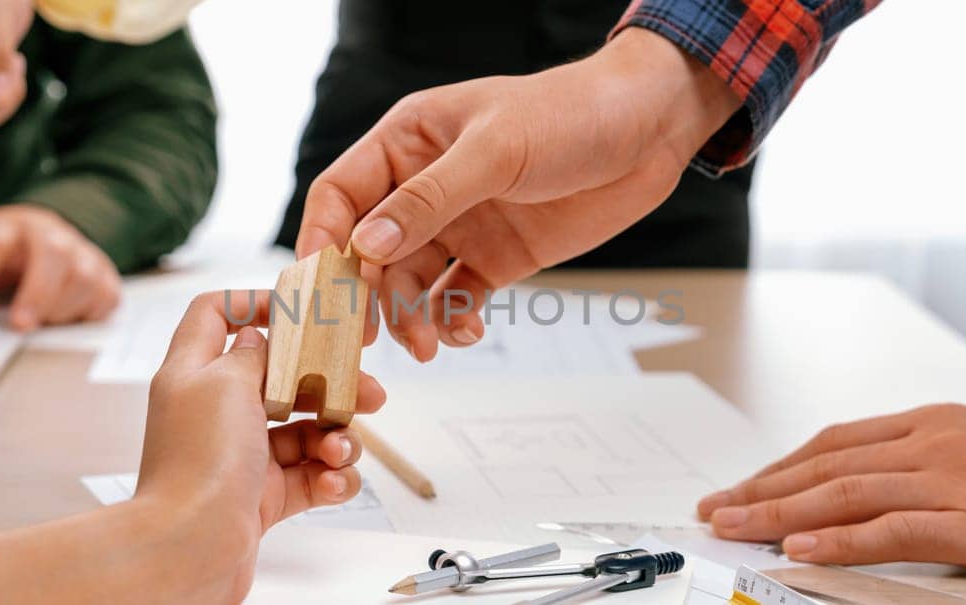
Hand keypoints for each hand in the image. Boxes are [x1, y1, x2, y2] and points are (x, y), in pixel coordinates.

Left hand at [0, 205, 120, 329]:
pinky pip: (106, 296)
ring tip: (42, 326)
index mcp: (8, 226)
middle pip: (53, 252)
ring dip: (62, 308)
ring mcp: (82, 252)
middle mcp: (49, 233)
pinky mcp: (105, 275)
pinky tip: (65, 321)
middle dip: (38, 292)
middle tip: (20, 325)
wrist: (38, 239)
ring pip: (85, 276)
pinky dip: (88, 314)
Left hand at [136, 290, 388, 600]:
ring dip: (336, 437)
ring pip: (305, 430)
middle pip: (282, 377)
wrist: (190, 548)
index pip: (215, 315)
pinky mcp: (263, 496)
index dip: (253, 303)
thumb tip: (259, 338)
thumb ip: (252, 354)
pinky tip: (332, 482)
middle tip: (369, 392)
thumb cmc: (198, 465)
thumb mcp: (226, 383)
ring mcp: (242, 455)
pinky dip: (330, 477)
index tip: (300, 312)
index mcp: (195, 373)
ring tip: (340, 450)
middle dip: (331, 385)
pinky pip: (311, 476)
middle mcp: (217, 411)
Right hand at [296, 28, 740, 361]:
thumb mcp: (496, 151)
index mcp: (408, 142)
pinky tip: (466, 333)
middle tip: (362, 343)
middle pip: (367, 251)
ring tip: (427, 346)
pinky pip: (455, 299)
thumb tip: (362, 247)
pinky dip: (452, 321)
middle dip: (362, 297)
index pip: (341, 195)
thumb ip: (428, 200)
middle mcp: (424, 187)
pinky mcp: (495, 257)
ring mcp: (459, 224)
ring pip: (408, 283)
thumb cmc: (570, 116)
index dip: (321, 241)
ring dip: (409, 318)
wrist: (650, 133)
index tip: (315, 291)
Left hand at [697, 404, 965, 580]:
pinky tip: (802, 550)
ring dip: (781, 513)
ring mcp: (952, 481)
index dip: (778, 467)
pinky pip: (894, 530)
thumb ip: (916, 459)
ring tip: (735, 527)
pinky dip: (842, 541)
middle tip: (715, 512)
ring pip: (847, 494)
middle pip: (826, 466)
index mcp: (927, 422)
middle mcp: (930, 444)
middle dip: (762, 490)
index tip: (739, 489)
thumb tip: (854, 481)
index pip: (832, 442)